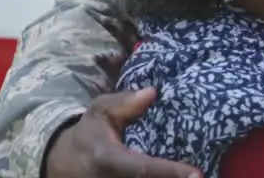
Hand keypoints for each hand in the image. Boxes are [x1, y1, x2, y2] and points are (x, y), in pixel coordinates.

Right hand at [44, 88, 200, 177]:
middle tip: (202, 176)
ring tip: (194, 176)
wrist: (62, 161)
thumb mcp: (99, 111)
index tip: (197, 174)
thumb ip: (124, 102)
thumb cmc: (90, 133)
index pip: (143, 168)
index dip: (169, 172)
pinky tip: (181, 175)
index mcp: (107, 159)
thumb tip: (152, 93)